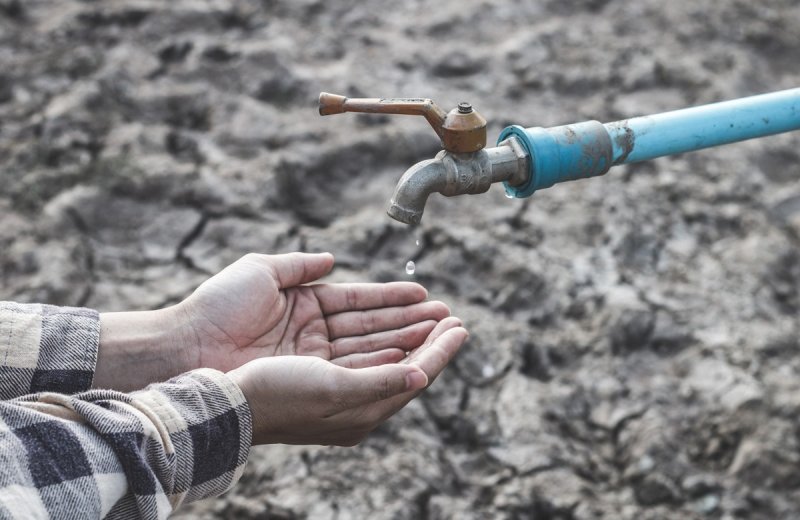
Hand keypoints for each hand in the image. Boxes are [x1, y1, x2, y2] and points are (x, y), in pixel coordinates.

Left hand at [178, 253, 450, 371]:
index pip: (361, 302)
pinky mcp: (314, 383)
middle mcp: (315, 337)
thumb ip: (300, 265)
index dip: (394, 298)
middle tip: (449, 316)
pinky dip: (390, 364)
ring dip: (410, 341)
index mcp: (306, 307)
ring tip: (445, 331)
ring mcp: (315, 361)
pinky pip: (360, 373)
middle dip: (413, 322)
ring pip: (374, 350)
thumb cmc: (216, 307)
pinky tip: (419, 356)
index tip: (424, 293)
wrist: (186, 347)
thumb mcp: (262, 272)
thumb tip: (332, 259)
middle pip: (374, 329)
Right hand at [227, 317, 467, 445]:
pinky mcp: (320, 373)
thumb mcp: (334, 389)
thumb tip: (423, 375)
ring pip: (384, 354)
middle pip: (404, 364)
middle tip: (453, 316)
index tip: (462, 326)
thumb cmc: (278, 396)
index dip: (440, 350)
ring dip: (408, 332)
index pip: (415, 375)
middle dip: (429, 339)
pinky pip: (362, 352)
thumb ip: (381, 382)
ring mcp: (338, 387)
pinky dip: (381, 337)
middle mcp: (355, 402)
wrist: (227, 401)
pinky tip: (392, 328)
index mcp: (363, 412)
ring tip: (432, 313)